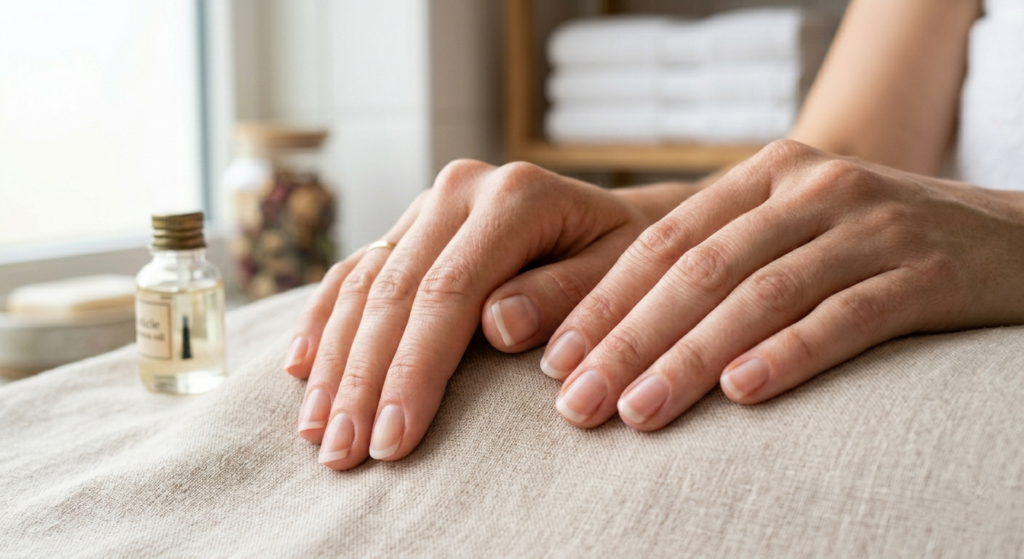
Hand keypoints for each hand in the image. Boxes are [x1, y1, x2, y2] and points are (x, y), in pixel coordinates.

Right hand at [284, 160, 689, 468]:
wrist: (621, 222)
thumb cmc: (630, 262)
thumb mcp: (621, 275)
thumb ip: (563, 295)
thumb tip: (496, 324)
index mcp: (514, 197)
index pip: (448, 293)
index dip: (415, 370)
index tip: (393, 440)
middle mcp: (461, 190)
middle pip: (394, 292)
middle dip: (363, 380)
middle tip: (341, 454)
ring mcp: (430, 206)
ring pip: (363, 284)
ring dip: (333, 362)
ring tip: (316, 432)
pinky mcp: (412, 226)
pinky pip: (355, 271)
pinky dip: (324, 321)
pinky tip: (300, 367)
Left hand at [541, 140, 1023, 429]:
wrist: (1008, 239)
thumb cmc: (873, 247)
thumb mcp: (793, 230)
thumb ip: (720, 259)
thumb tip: (617, 333)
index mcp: (766, 176)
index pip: (664, 241)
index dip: (604, 302)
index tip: (554, 361)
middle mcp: (811, 189)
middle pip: (699, 270)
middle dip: (629, 341)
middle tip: (576, 404)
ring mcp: (869, 226)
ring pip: (759, 295)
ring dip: (689, 360)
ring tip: (637, 414)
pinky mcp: (924, 271)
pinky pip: (844, 316)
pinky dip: (788, 354)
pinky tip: (741, 394)